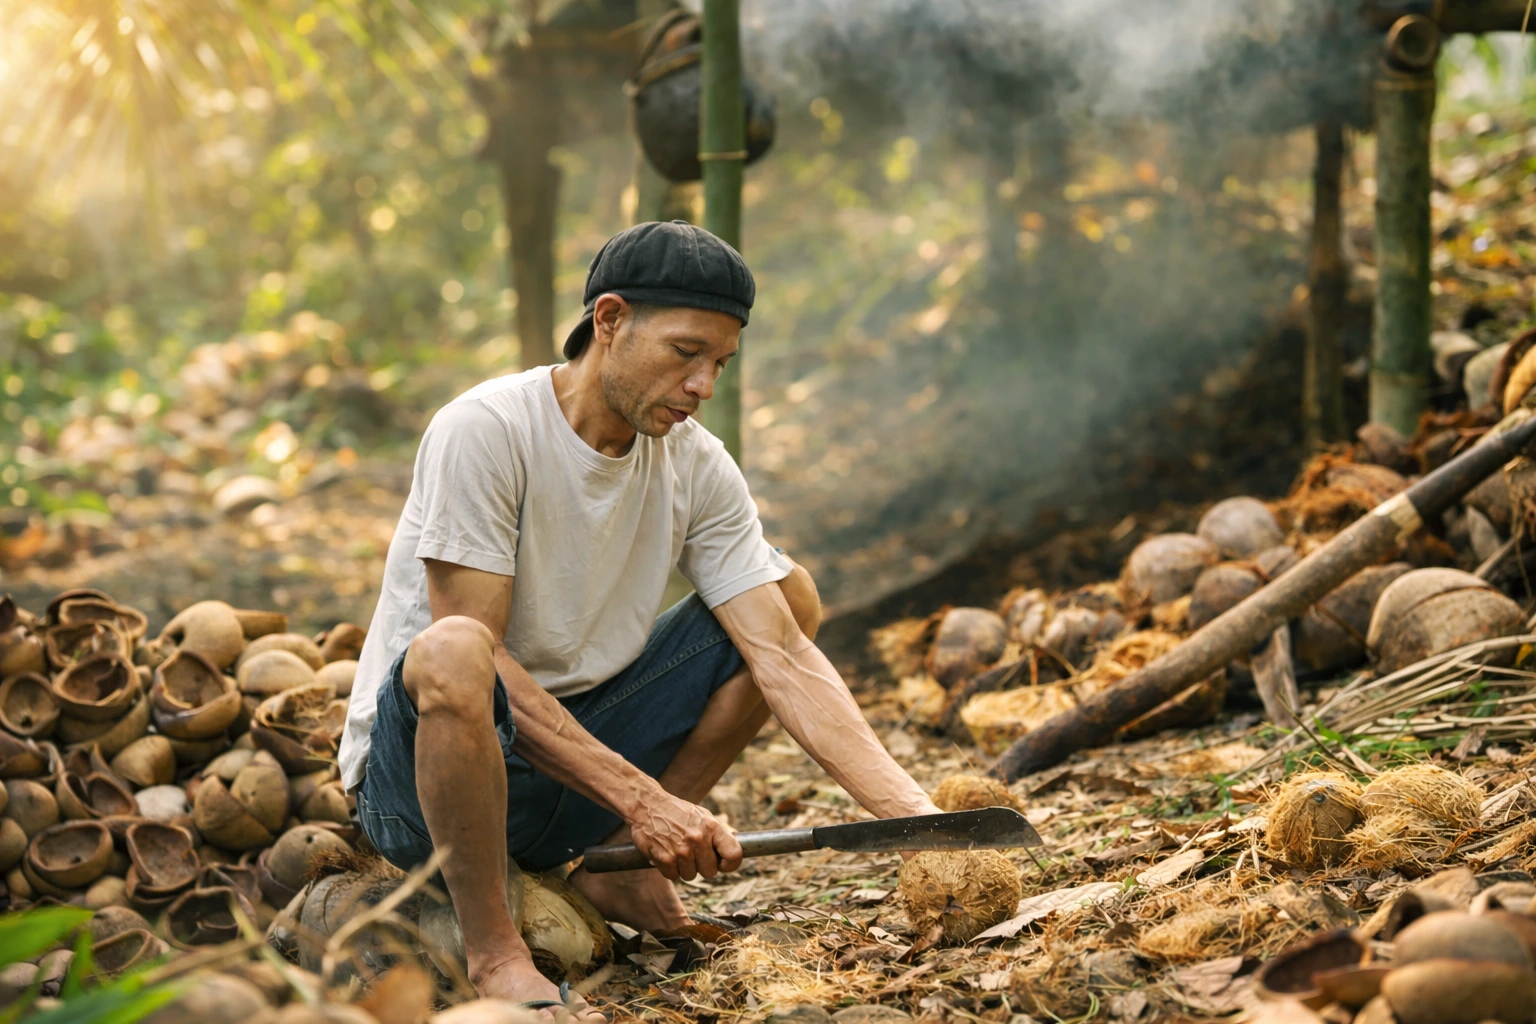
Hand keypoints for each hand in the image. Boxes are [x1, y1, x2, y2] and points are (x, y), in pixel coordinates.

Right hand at [627, 790, 742, 880]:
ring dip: (683, 868)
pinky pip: (673, 876)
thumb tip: (732, 854)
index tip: (722, 864)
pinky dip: (669, 869)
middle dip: (701, 866)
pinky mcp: (665, 858)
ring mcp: (681, 850)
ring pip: (690, 876)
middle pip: (710, 872)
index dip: (730, 865)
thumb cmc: (677, 812)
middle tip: (692, 854)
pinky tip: (666, 853)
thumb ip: (717, 834)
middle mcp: (698, 839)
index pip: (733, 854)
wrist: (648, 805)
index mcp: (711, 827)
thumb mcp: (702, 815)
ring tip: (677, 850)